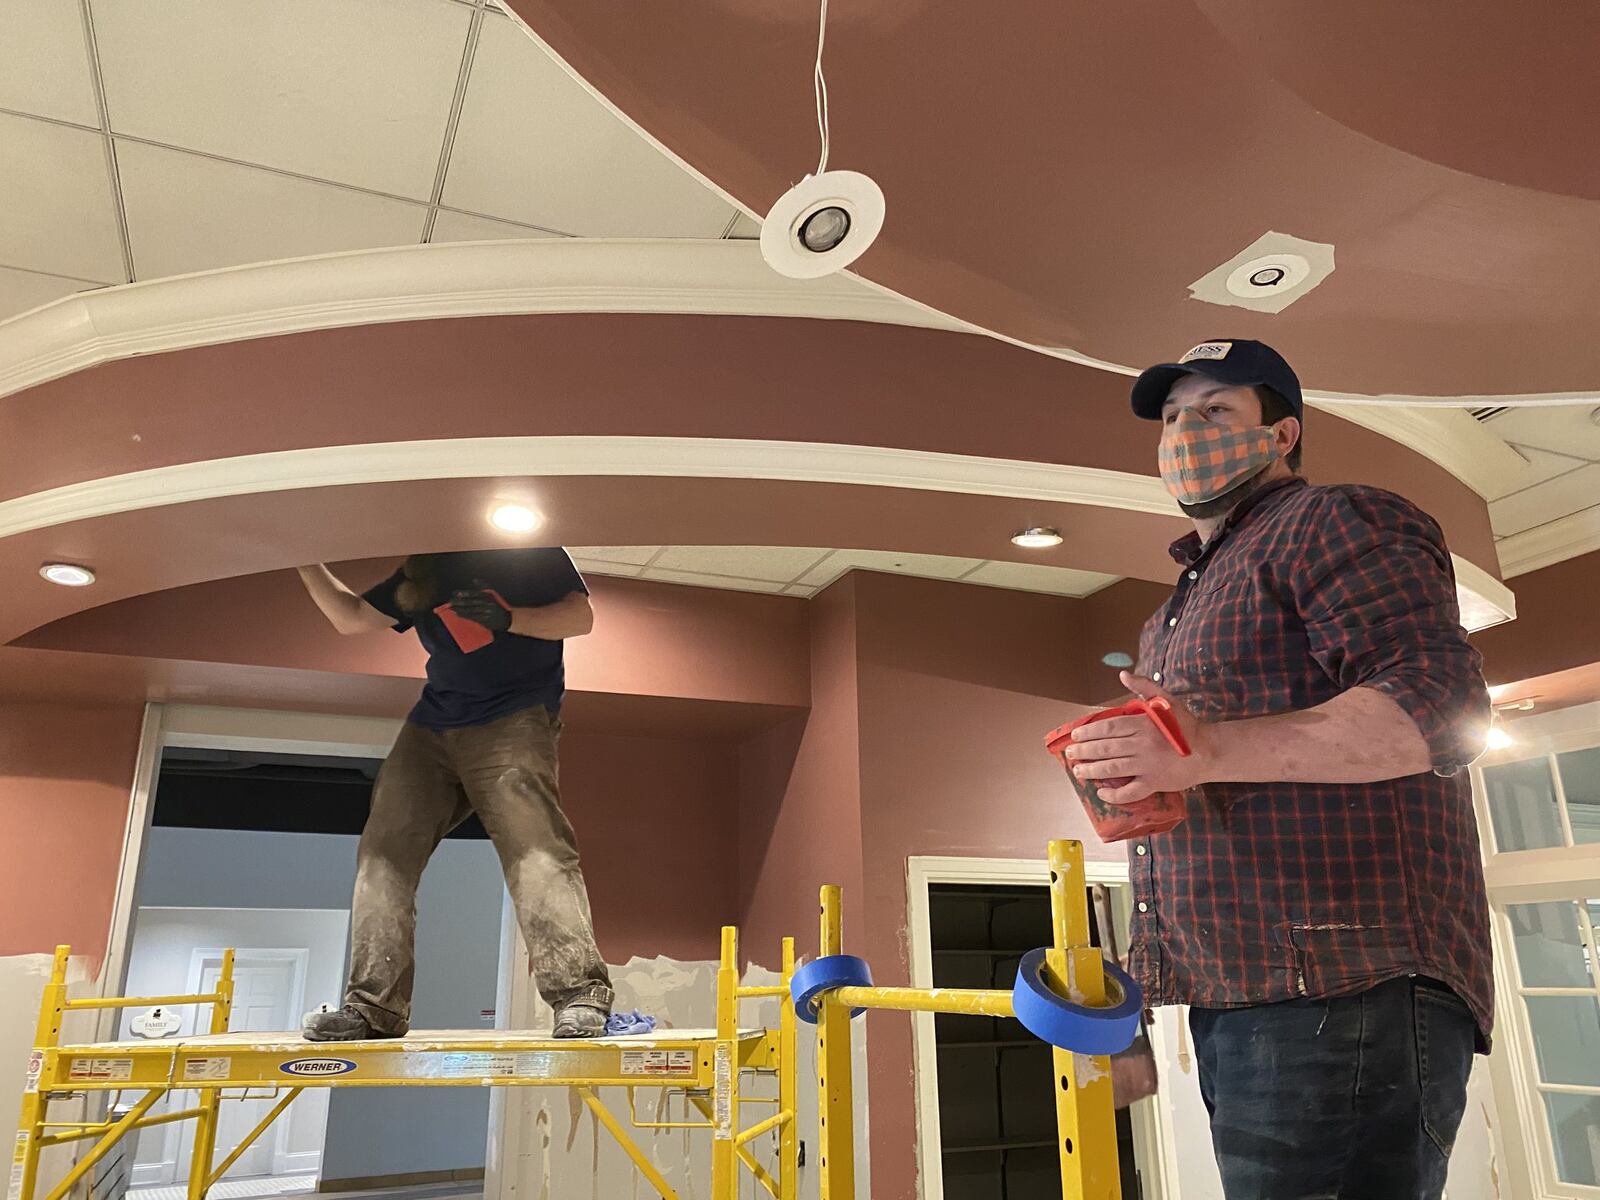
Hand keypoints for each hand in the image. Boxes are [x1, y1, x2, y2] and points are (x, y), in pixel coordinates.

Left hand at [450, 589, 509, 634]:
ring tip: (451, 608)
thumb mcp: (493, 594)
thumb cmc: (498, 605)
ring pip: (471, 611)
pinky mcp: (485, 621)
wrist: (507, 619)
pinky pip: (473, 618)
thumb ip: (484, 587)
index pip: (475, 594)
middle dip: (459, 602)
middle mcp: (488, 604)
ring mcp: (487, 613)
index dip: (464, 593)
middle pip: (471, 602)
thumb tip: (475, 580)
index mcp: (489, 596)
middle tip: (450, 601)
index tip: (455, 593)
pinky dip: (465, 616)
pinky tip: (458, 614)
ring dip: (460, 609)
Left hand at [1064, 671, 1214, 805]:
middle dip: (1084, 751)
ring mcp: (1148, 766)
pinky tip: (1102, 792)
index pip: (1108, 728)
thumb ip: (1144, 687)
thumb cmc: (1187, 726)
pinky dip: (1114, 794)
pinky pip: (1130, 792)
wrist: (1210, 751)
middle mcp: (1143, 744)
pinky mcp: (1154, 783)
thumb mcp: (1168, 701)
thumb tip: (1123, 674)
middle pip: (1106, 748)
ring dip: (1092, 770)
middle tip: (1070, 754)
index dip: (1089, 732)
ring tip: (1078, 770)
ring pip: (1112, 769)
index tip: (1075, 735)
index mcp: (1144, 724)